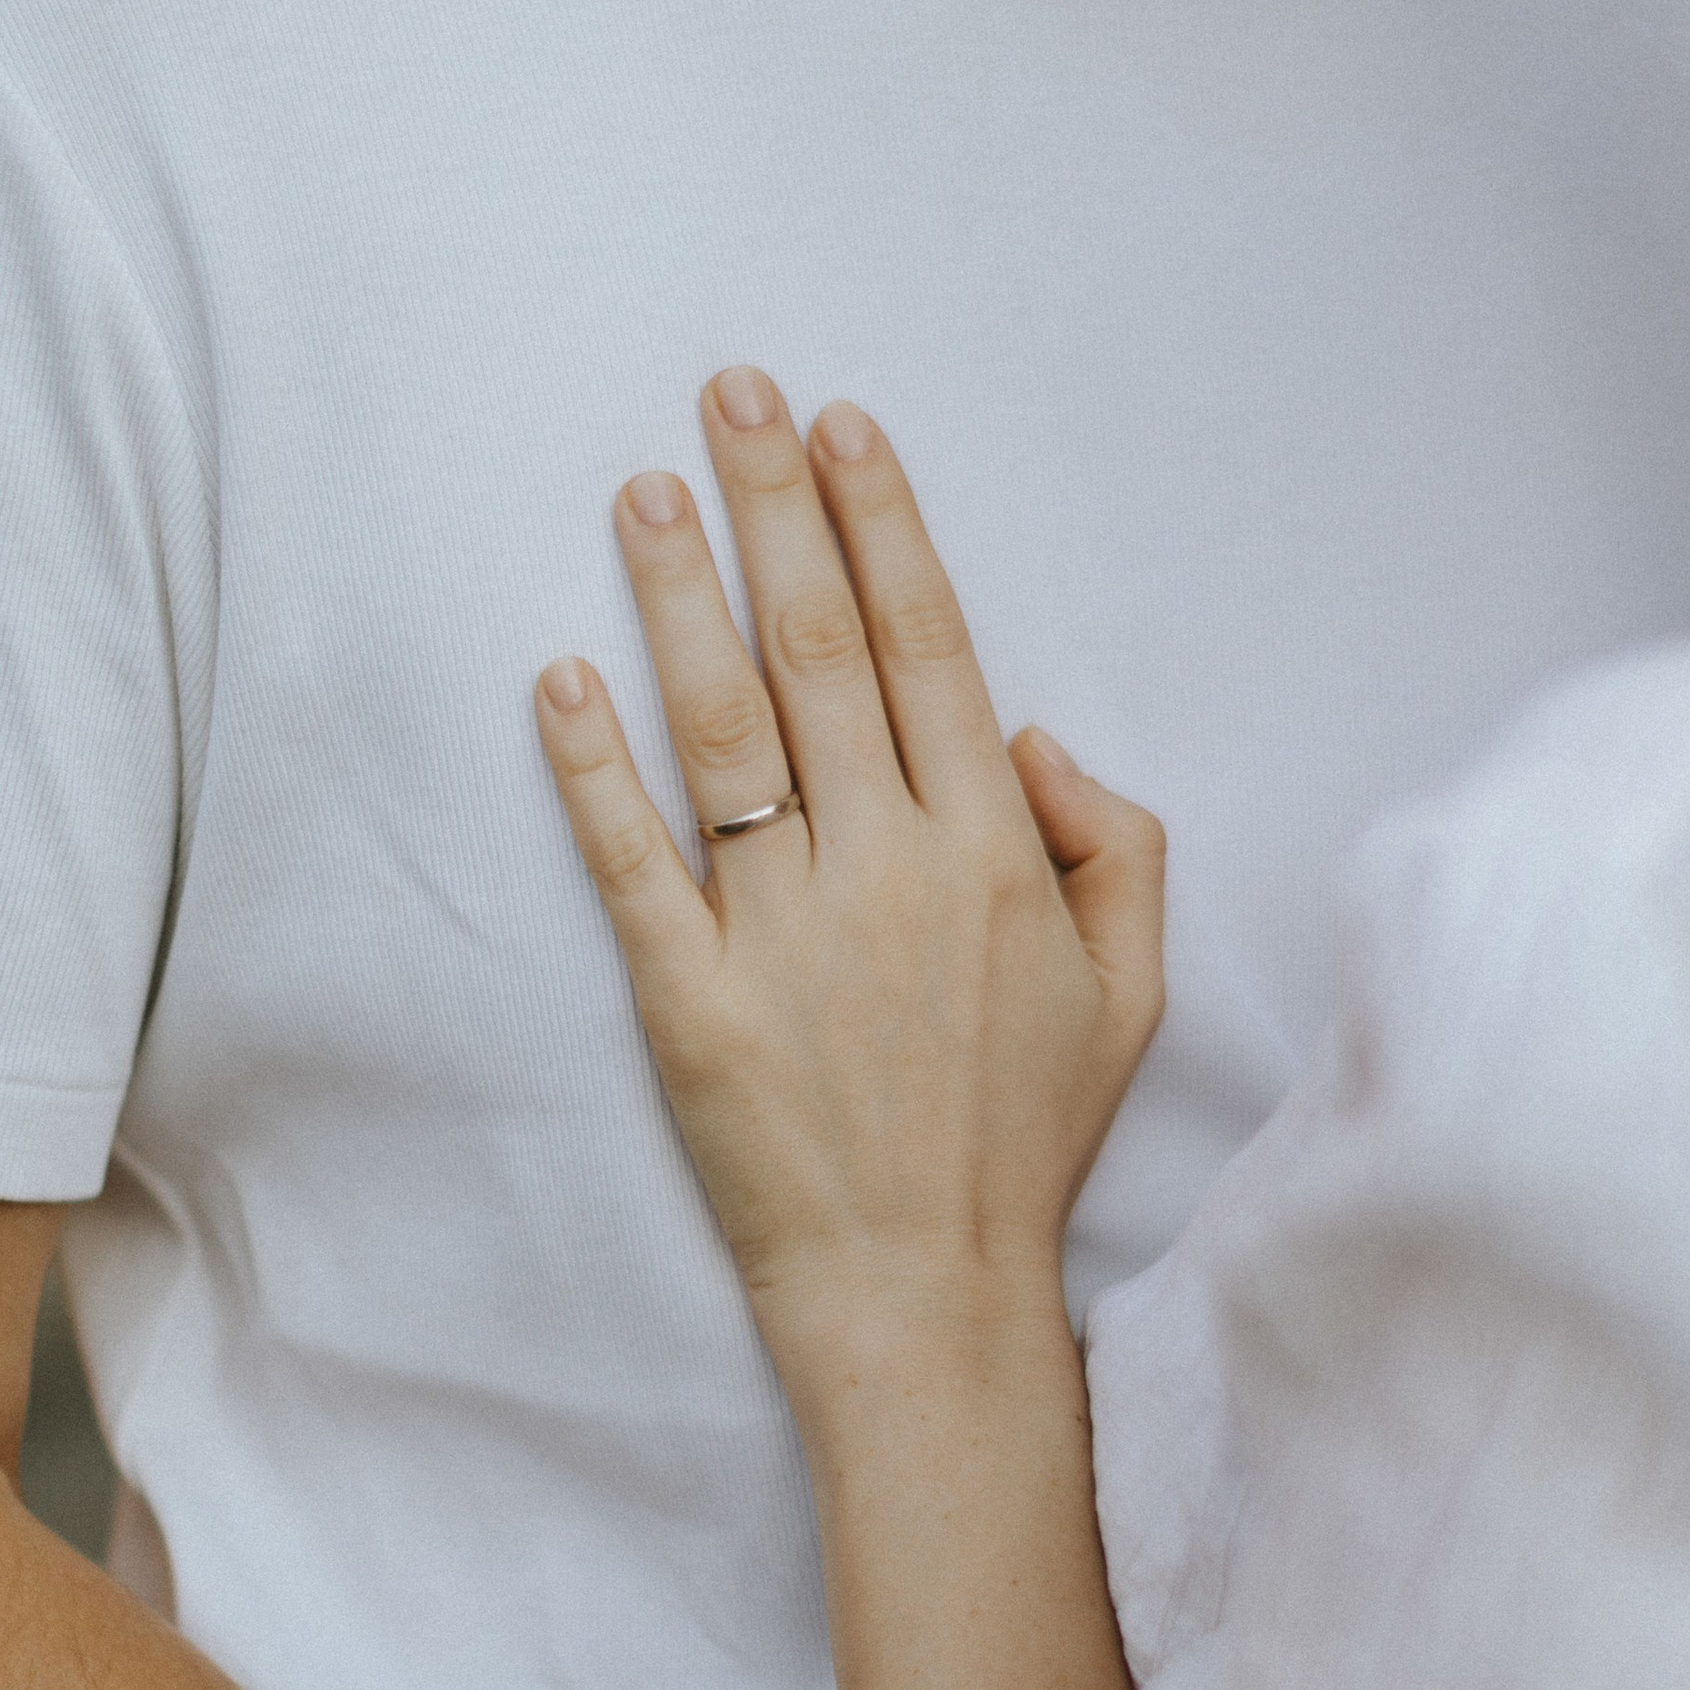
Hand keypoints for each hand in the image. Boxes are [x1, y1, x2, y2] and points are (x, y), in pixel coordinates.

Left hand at [536, 371, 1164, 1369]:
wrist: (926, 1295)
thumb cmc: (1024, 1138)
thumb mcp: (1129, 987)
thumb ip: (1109, 843)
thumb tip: (1031, 732)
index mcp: (994, 852)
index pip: (930, 648)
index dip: (882, 527)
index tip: (841, 429)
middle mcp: (889, 871)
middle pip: (822, 652)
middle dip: (777, 509)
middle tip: (731, 394)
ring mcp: (782, 936)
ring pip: (726, 731)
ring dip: (681, 597)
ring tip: (645, 492)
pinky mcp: (689, 1005)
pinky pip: (634, 864)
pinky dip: (593, 770)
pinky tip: (560, 677)